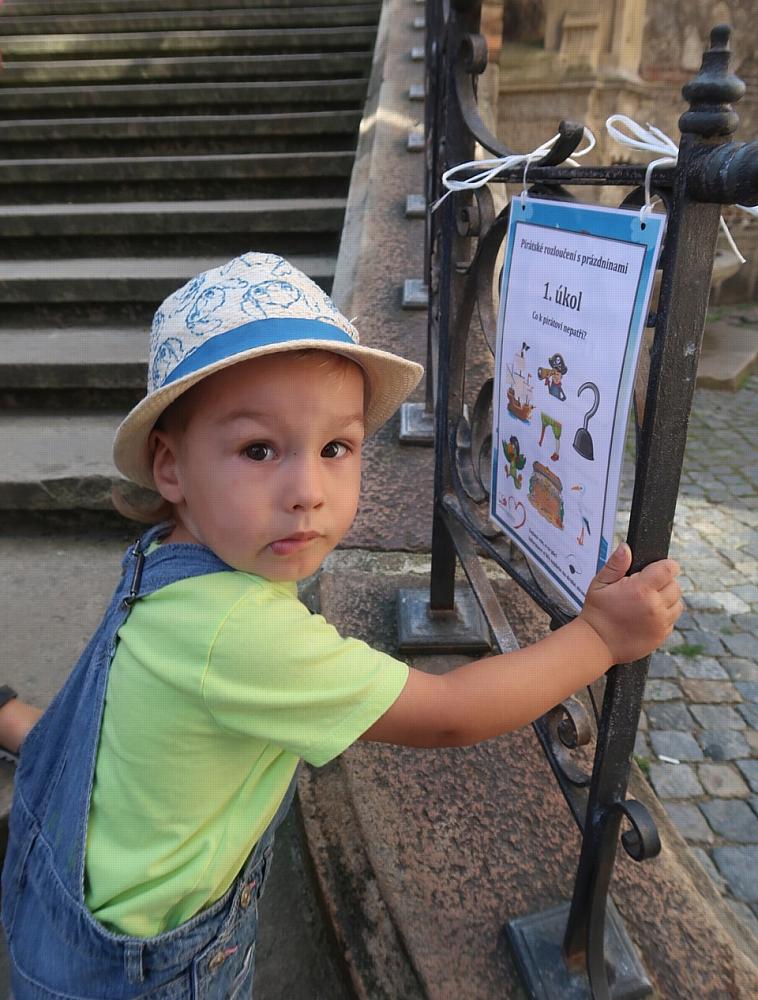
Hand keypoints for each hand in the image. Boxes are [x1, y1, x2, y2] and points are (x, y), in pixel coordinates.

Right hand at [579, 543, 682, 664]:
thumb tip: (626, 547)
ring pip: (678, 603)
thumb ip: (616, 564)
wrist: (597, 643)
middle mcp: (655, 605)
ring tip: (648, 602)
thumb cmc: (597, 612)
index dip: (665, 566)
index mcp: (641, 589)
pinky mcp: (662, 635)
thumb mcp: (600, 583)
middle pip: (676, 586)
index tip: (657, 569)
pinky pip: (672, 620)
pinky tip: (647, 616)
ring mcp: (660, 622)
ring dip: (667, 600)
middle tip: (647, 587)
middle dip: (664, 583)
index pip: (669, 569)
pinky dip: (664, 616)